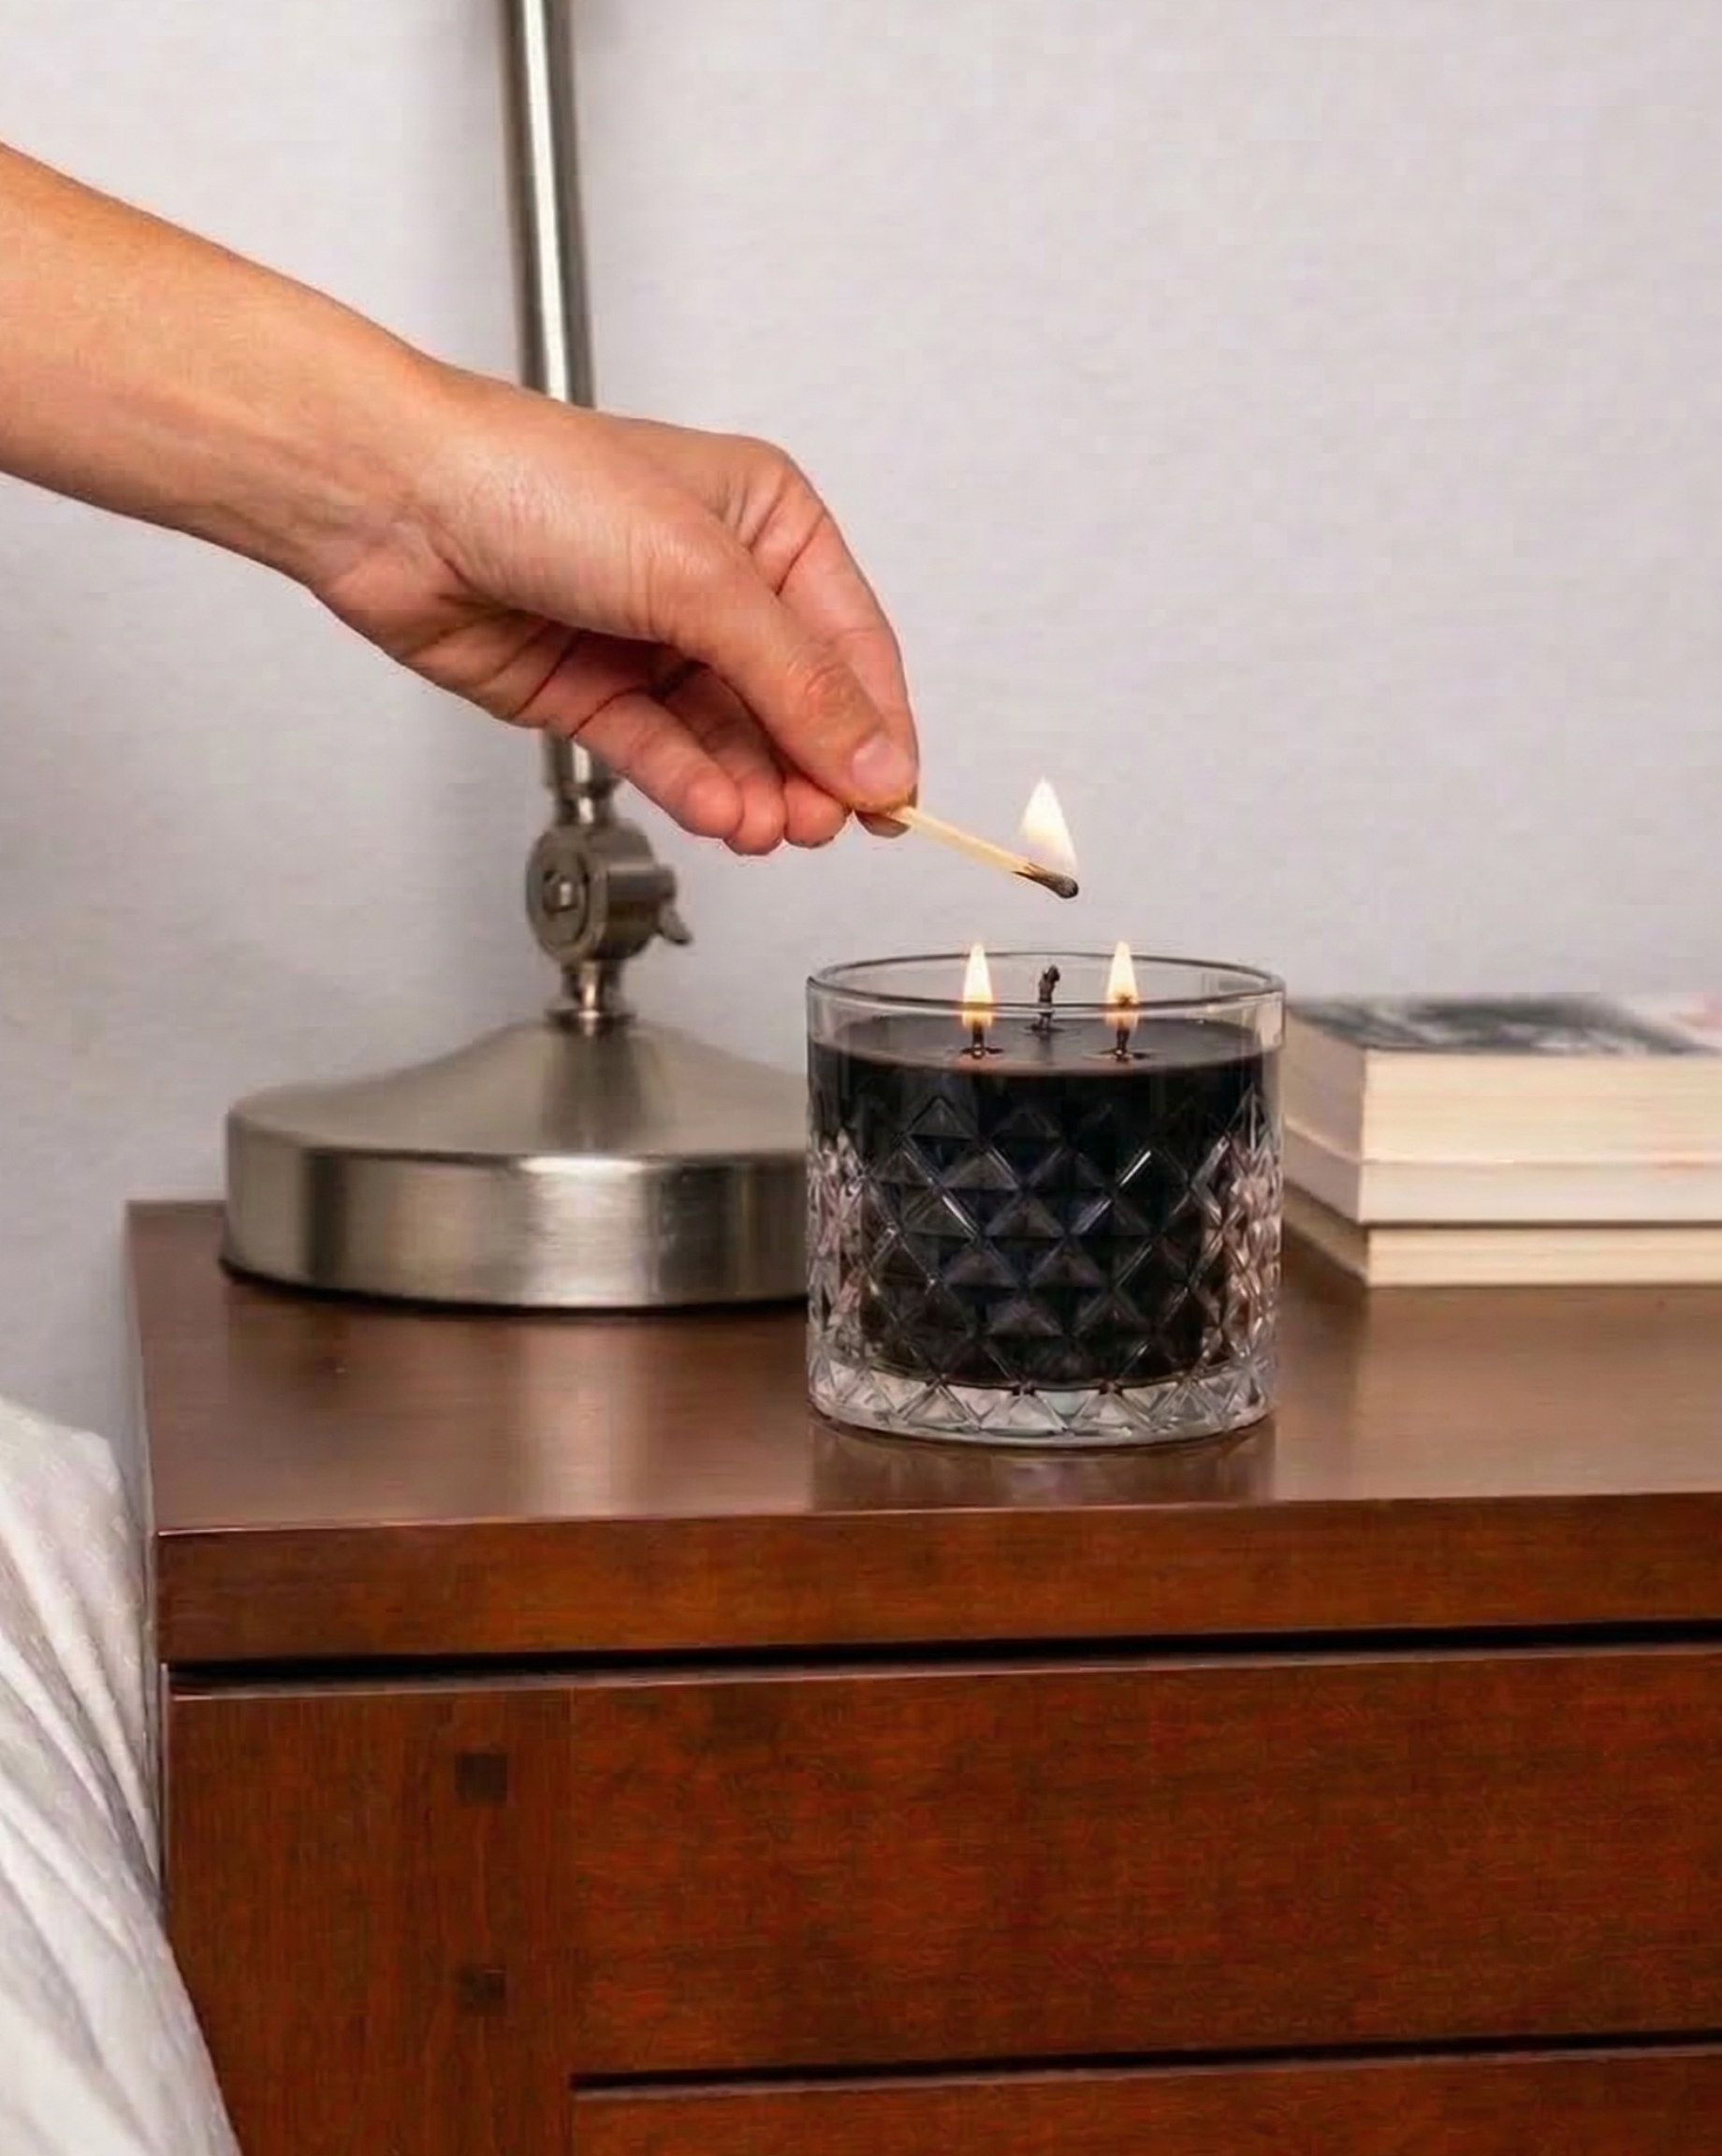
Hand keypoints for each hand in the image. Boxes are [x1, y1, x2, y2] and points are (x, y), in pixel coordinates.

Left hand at [313, 373, 918, 852]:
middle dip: (811, 770)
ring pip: (730, 739)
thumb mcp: (698, 577)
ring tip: (767, 827)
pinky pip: (665, 753)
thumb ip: (795, 681)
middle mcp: (716, 582)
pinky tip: (720, 813)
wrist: (392, 504)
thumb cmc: (530, 481)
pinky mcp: (594, 691)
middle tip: (823, 826)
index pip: (850, 643)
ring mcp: (652, 640)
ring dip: (755, 789)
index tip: (895, 800)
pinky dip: (695, 787)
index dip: (876, 728)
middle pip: (794, 703)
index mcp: (765, 521)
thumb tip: (874, 761)